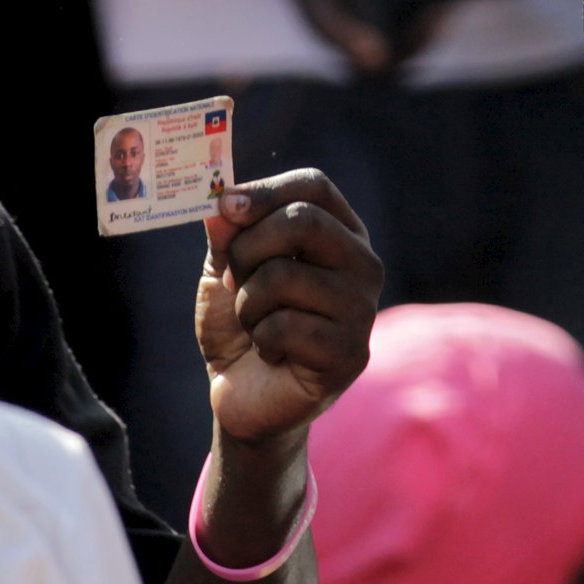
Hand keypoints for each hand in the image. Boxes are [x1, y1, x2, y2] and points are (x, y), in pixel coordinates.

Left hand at [197, 169, 382, 447]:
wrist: (245, 397)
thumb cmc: (241, 325)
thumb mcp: (224, 271)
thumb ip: (227, 235)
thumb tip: (220, 202)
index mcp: (339, 233)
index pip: (314, 186)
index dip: (266, 190)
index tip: (226, 206)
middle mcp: (362, 263)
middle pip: (303, 220)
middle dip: (247, 250)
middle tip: (234, 281)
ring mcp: (362, 308)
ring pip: (284, 276)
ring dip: (247, 304)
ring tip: (256, 325)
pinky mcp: (350, 353)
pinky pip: (284, 326)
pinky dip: (261, 340)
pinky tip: (273, 353)